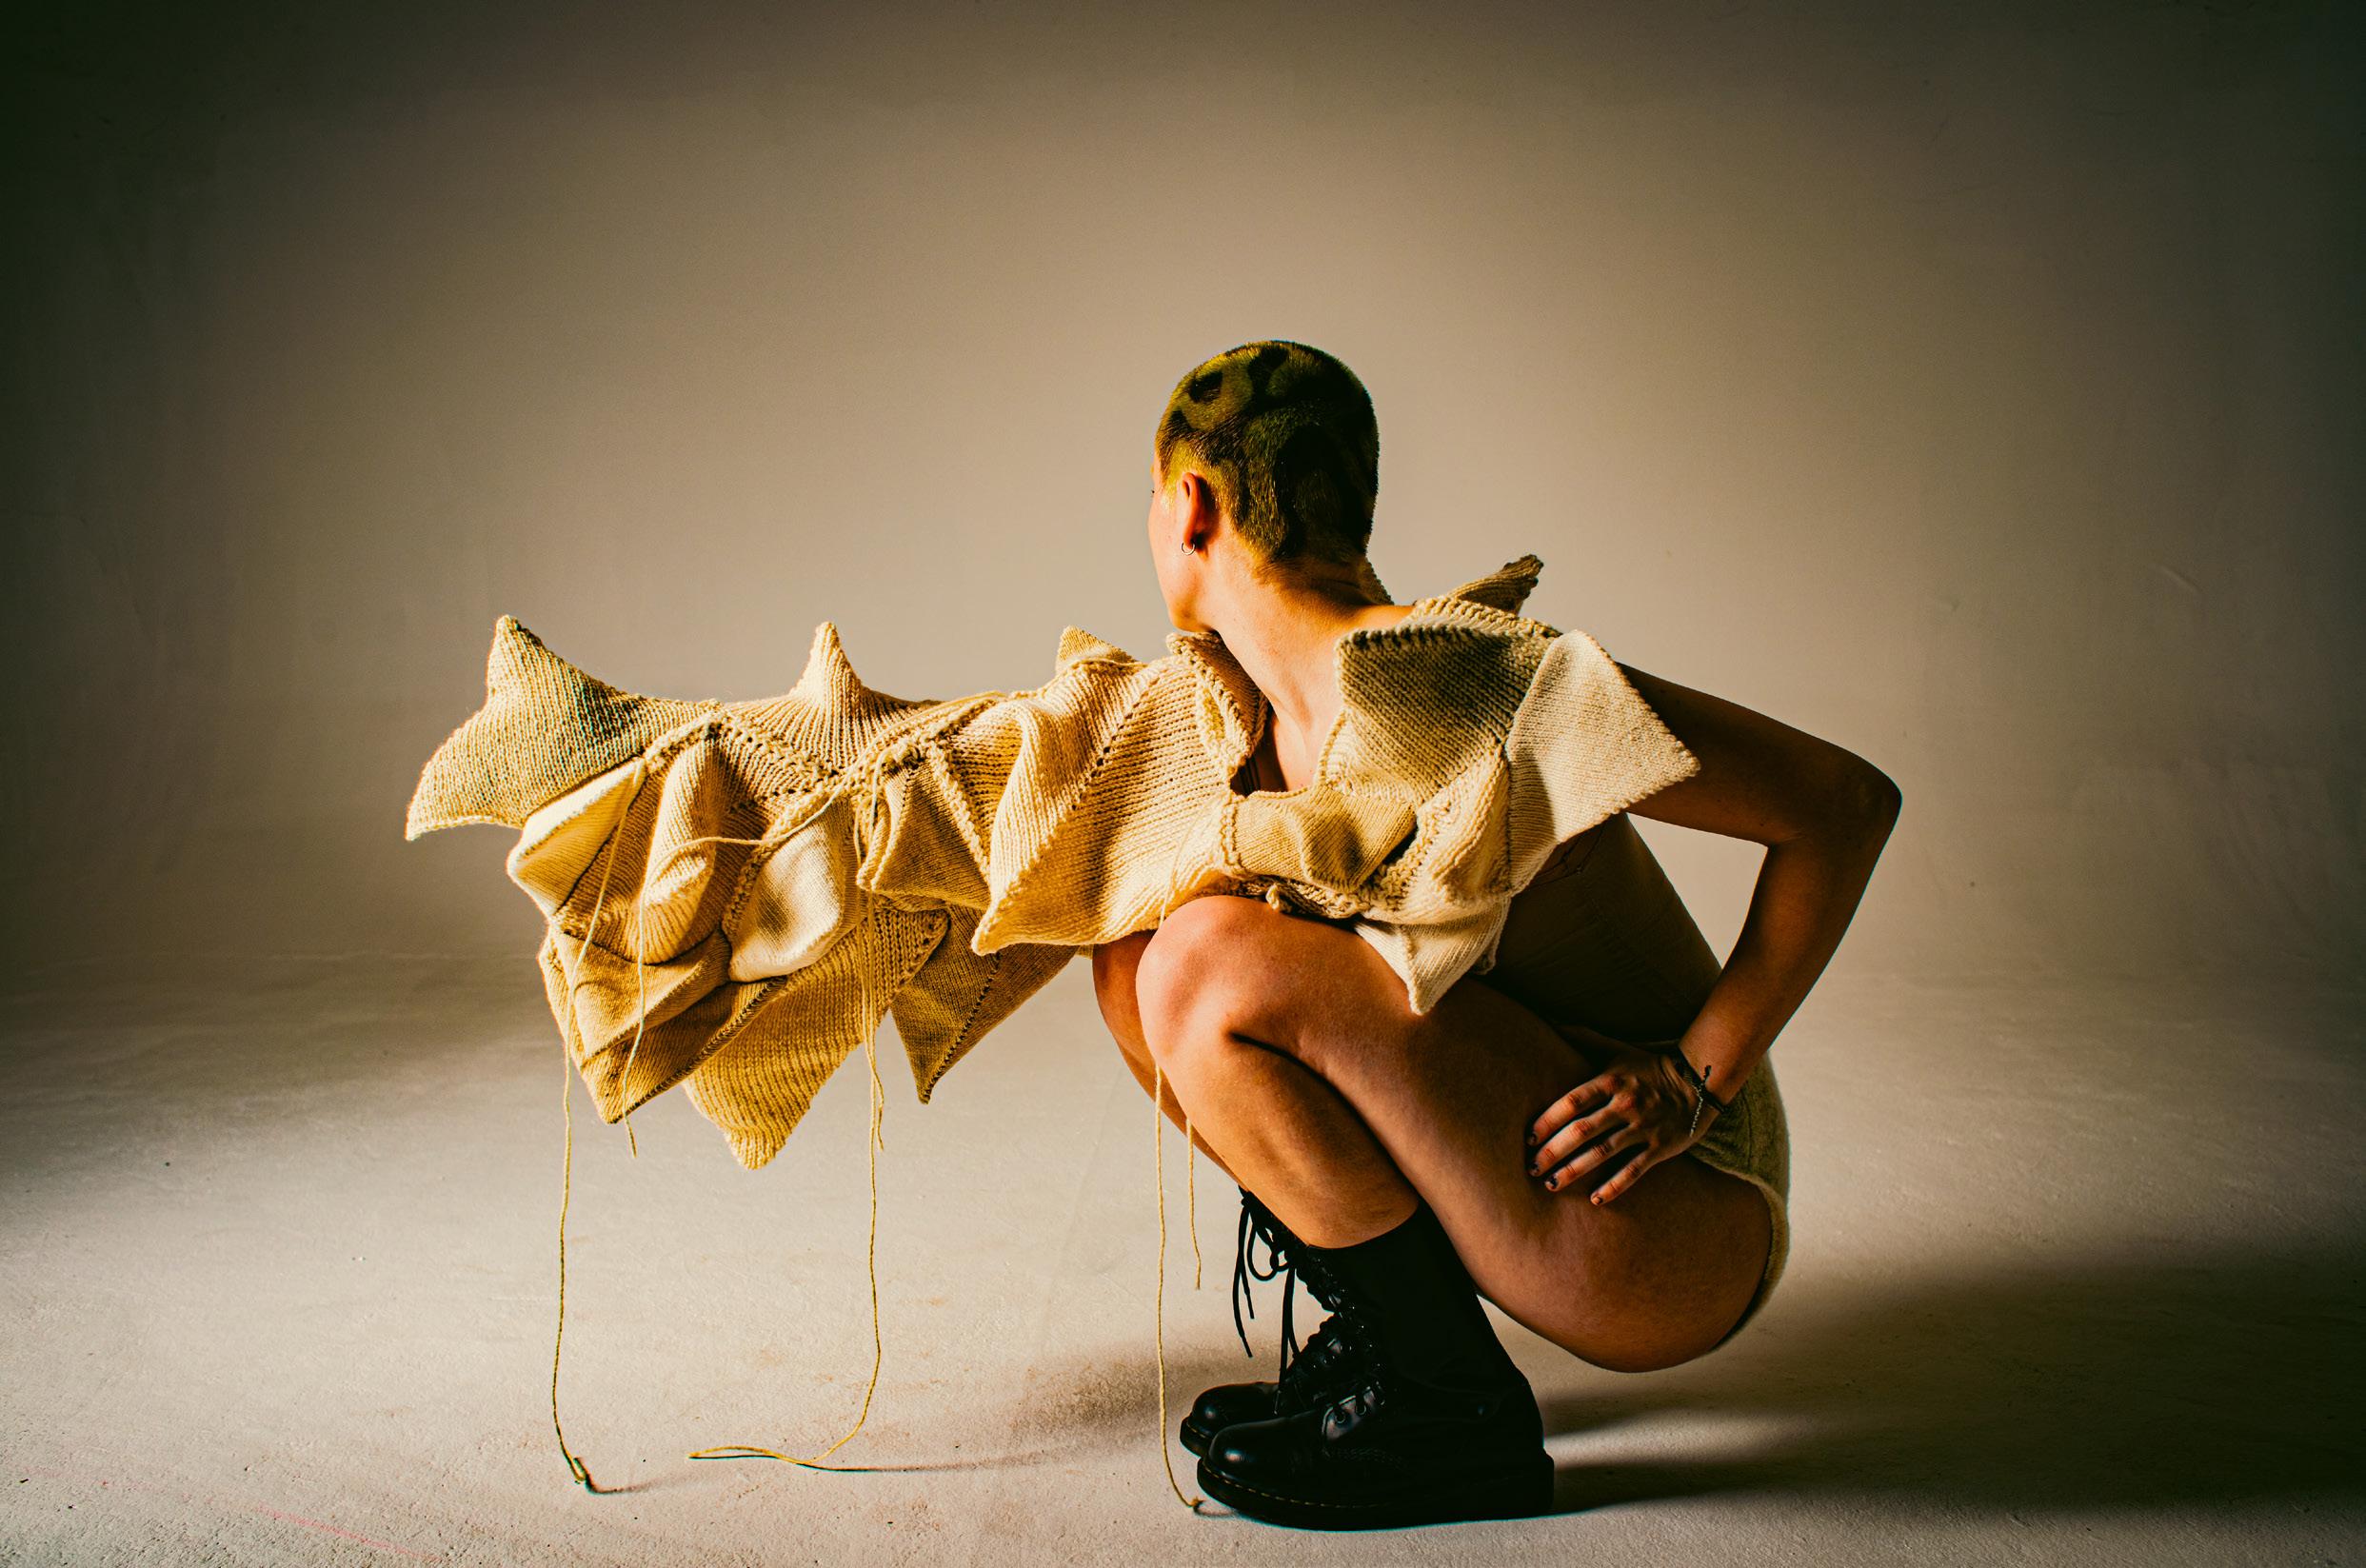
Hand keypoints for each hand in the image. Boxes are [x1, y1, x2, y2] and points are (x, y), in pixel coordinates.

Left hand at [1526, 1026, 1719, 1206]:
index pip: (1572, 1102)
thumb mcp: (1616, 1050)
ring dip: (1575, 1171)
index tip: (1529, 1137)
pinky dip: (1614, 1186)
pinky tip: (1595, 1199)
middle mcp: (1625, 1104)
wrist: (1699, 1081)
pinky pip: (1633, 1170)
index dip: (1548, 1120)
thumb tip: (1551, 1020)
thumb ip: (1583, 1038)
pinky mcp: (1660, 1147)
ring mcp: (1643, 1127)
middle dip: (1554, 1151)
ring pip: (1603, 1153)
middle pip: (1582, 1130)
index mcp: (1611, 1080)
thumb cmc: (1648, 1068)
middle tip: (1532, 1168)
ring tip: (1552, 1185)